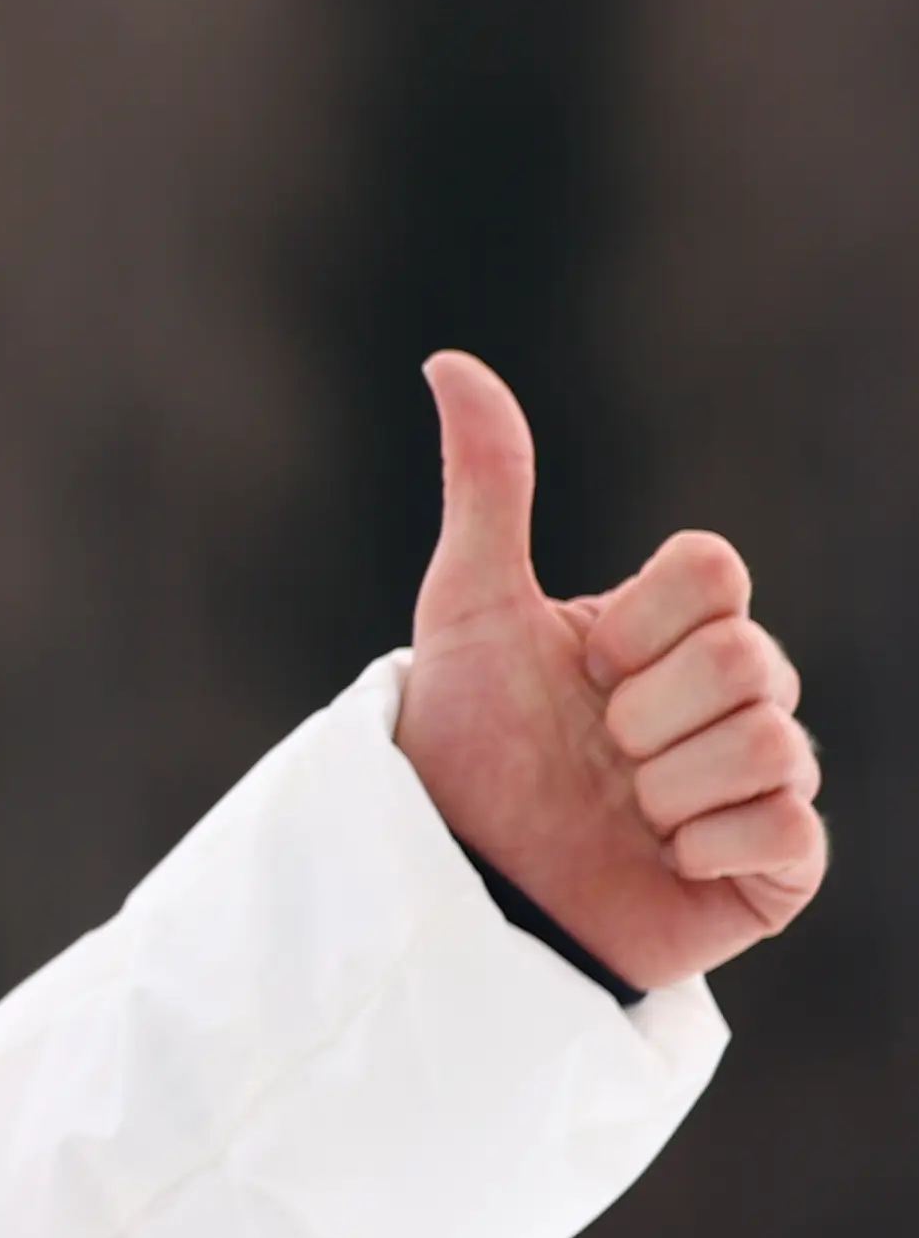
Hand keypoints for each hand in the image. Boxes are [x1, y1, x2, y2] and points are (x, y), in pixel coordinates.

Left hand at [392, 350, 827, 992]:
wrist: (455, 876)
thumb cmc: (465, 741)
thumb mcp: (468, 606)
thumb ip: (486, 485)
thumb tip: (448, 361)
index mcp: (676, 632)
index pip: (717, 570)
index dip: (639, 620)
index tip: (580, 664)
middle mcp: (733, 700)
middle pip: (749, 659)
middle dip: (645, 711)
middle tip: (594, 750)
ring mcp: (763, 783)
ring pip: (770, 745)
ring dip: (666, 786)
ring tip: (618, 809)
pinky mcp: (777, 867)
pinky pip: (788, 831)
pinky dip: (705, 847)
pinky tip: (658, 859)